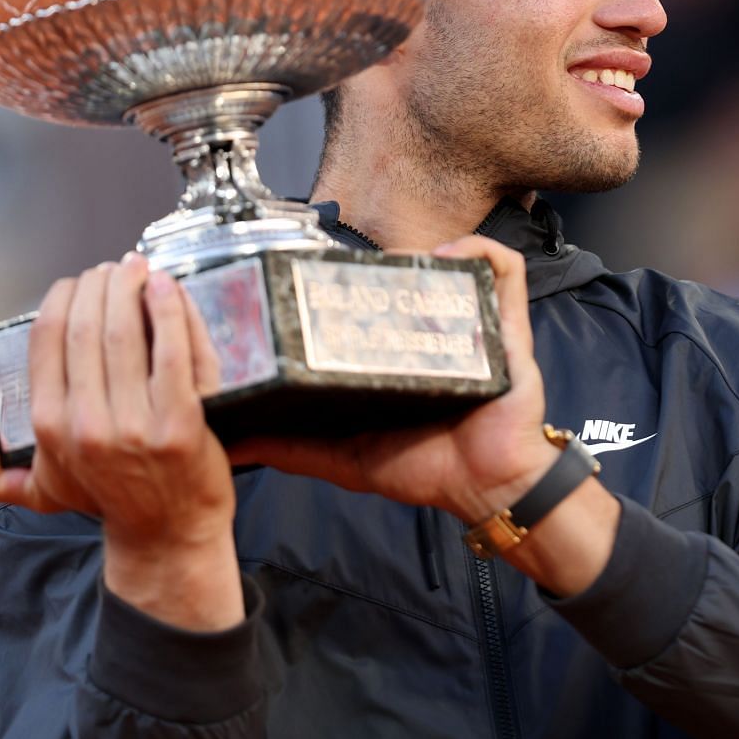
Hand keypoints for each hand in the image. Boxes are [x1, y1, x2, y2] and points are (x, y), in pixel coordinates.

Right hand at [0, 254, 242, 629]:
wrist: (169, 535)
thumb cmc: (109, 500)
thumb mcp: (43, 493)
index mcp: (48, 426)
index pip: (47, 341)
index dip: (61, 300)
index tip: (75, 282)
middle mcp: (85, 423)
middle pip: (87, 328)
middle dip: (98, 285)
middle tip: (111, 268)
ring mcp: (134, 423)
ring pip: (126, 334)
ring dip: (130, 288)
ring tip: (136, 267)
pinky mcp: (181, 421)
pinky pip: (173, 352)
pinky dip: (170, 311)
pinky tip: (166, 286)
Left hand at [227, 236, 558, 524]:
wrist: (489, 488)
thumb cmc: (428, 469)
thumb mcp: (344, 456)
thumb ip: (291, 448)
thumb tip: (229, 440)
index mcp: (397, 355)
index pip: (370, 302)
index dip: (347, 279)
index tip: (317, 271)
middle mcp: (434, 333)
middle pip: (409, 276)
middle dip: (384, 259)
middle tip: (354, 265)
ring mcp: (473, 325)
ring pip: (453, 261)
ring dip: (426, 250)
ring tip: (399, 261)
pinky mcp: (508, 326)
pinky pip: (504, 269)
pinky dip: (480, 251)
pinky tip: (450, 257)